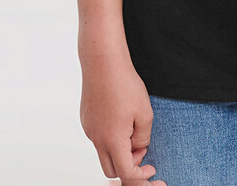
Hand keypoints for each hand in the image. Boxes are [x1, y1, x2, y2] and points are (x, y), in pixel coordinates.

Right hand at [79, 51, 165, 184]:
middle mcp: (96, 139)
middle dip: (128, 165)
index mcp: (112, 140)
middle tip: (140, 147)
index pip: (125, 173)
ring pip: (103, 152)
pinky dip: (110, 136)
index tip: (150, 167)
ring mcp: (89, 129)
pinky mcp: (86, 119)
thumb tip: (139, 148)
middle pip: (111, 169)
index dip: (141, 176)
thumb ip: (144, 137)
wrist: (103, 62)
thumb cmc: (124, 84)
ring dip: (119, 149)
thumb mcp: (144, 112)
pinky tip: (120, 115)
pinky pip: (98, 137)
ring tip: (132, 125)